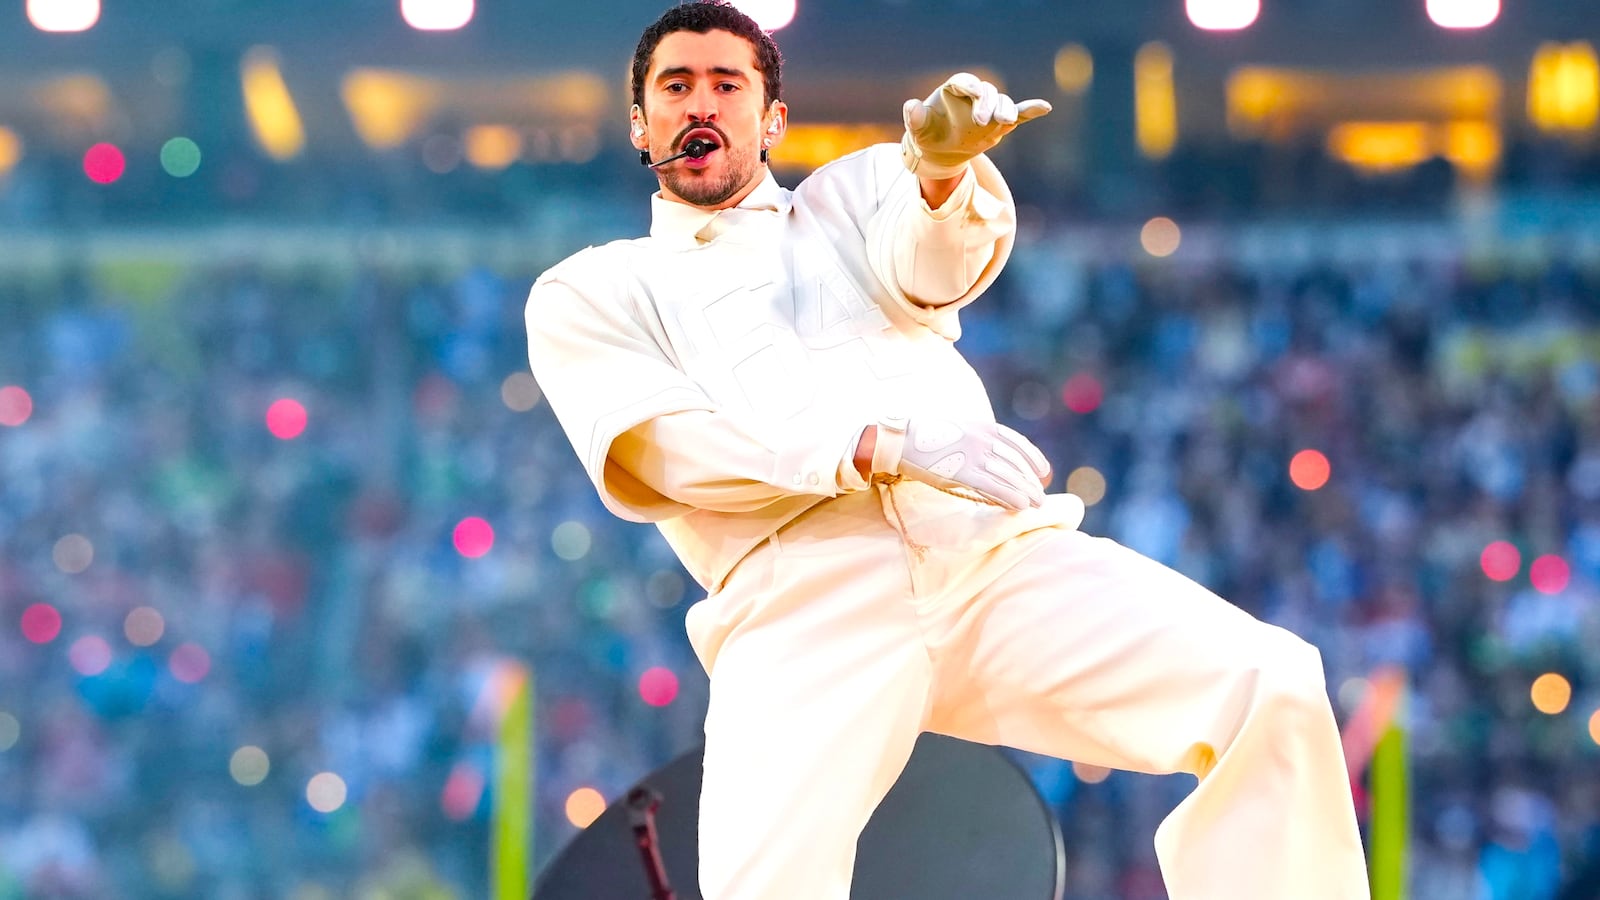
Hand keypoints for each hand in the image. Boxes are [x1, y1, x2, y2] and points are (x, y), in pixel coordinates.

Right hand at [876, 417, 1050, 509]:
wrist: (902, 440)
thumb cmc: (927, 438)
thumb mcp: (958, 431)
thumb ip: (978, 441)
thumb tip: (992, 458)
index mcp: (983, 426)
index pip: (1017, 442)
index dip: (1033, 457)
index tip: (1043, 471)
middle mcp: (983, 439)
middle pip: (1016, 462)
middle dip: (1031, 480)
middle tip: (1041, 495)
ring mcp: (973, 455)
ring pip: (1009, 475)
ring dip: (1026, 491)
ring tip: (1036, 504)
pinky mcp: (963, 472)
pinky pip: (994, 486)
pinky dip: (1010, 496)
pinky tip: (1020, 506)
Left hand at [901, 73, 1051, 179]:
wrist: (940, 150)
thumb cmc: (927, 136)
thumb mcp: (917, 130)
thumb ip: (915, 118)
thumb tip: (911, 106)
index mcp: (954, 89)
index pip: (965, 81)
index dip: (970, 87)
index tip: (973, 96)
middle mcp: (974, 95)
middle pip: (987, 91)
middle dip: (988, 103)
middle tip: (982, 122)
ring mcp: (989, 108)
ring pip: (1002, 103)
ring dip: (1006, 110)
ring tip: (1005, 122)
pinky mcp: (999, 122)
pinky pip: (1018, 114)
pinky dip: (1030, 111)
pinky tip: (1045, 107)